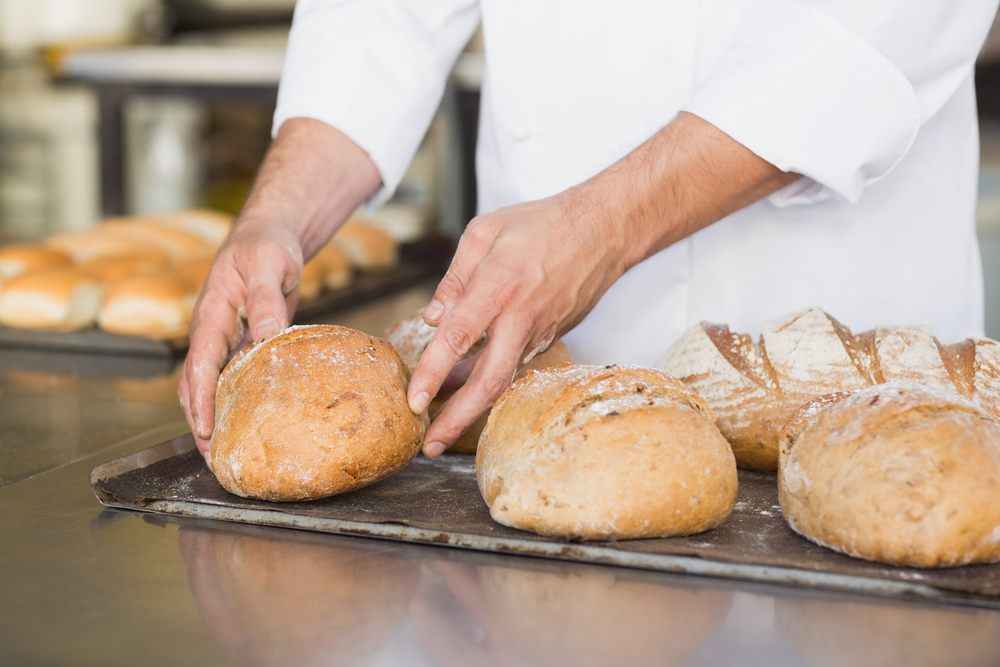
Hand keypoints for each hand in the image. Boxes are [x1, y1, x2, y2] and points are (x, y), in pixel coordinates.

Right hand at [177, 118, 380, 462]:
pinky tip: (253, 424)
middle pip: (197, 385)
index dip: (199, 400)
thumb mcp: (270, 265)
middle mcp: (212, 332)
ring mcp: (226, 340)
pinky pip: (234, 379)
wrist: (270, 236)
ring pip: (213, 386)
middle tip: (217, 461)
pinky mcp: (242, 344)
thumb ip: (267, 300)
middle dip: (201, 423)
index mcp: (212, 314)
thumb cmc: (267, 246)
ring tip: (230, 455)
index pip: (199, 364)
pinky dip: (237, 403)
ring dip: (217, 418)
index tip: (204, 430)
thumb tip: (265, 337)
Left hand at [409, 192, 628, 456]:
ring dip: (470, 407)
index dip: (434, 372)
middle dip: (457, 418)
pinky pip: (512, 365)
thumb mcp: (485, 232)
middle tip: (430, 445)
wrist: (603, 231)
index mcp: (500, 285)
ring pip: (502, 380)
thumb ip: (454, 277)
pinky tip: (461, 386)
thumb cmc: (541, 225)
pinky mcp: (548, 337)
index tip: (414, 400)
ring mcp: (539, 332)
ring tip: (439, 427)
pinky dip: (486, 380)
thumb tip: (432, 319)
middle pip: (489, 381)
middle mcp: (521, 317)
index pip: (460, 337)